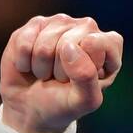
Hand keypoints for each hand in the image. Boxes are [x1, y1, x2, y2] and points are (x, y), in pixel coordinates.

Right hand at [0, 13, 122, 132]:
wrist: (31, 109)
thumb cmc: (63, 105)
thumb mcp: (84, 101)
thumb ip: (87, 77)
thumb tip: (68, 46)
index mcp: (107, 47)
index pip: (98, 44)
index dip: (85, 66)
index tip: (81, 82)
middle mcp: (86, 29)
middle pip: (69, 43)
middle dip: (60, 70)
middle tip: (61, 80)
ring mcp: (60, 23)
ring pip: (45, 43)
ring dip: (42, 67)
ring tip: (46, 74)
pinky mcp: (35, 24)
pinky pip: (25, 42)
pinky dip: (24, 62)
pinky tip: (31, 66)